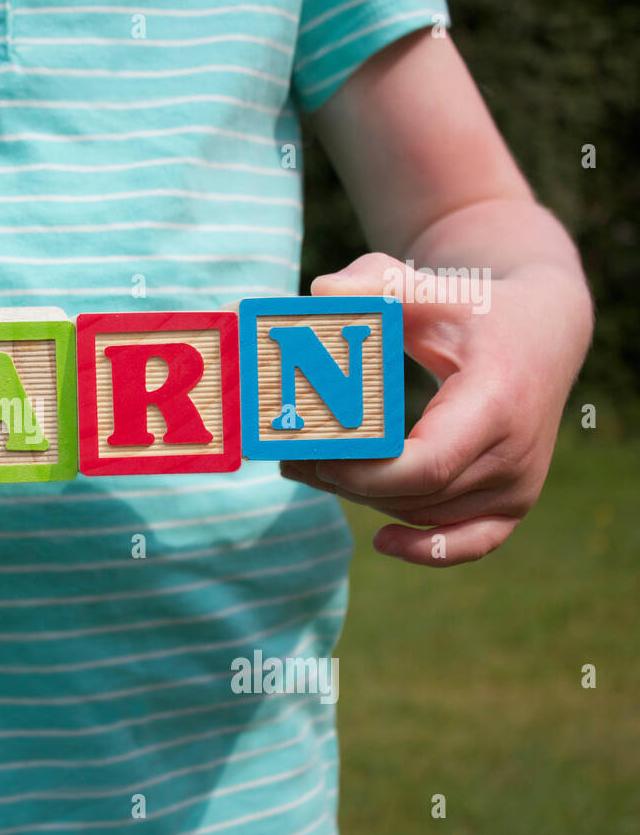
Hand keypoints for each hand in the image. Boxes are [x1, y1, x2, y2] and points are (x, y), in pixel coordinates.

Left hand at [281, 252, 590, 566]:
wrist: (545, 333)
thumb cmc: (480, 310)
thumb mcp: (435, 288)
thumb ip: (379, 284)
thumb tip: (322, 291)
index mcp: (497, 404)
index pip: (425, 466)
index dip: (363, 472)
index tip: (310, 451)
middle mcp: (516, 454)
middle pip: (414, 495)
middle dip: (345, 481)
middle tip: (288, 456)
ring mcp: (519, 485)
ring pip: (425, 514)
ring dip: (364, 499)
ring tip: (307, 469)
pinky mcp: (515, 502)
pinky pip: (472, 543)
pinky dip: (428, 550)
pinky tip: (382, 541)